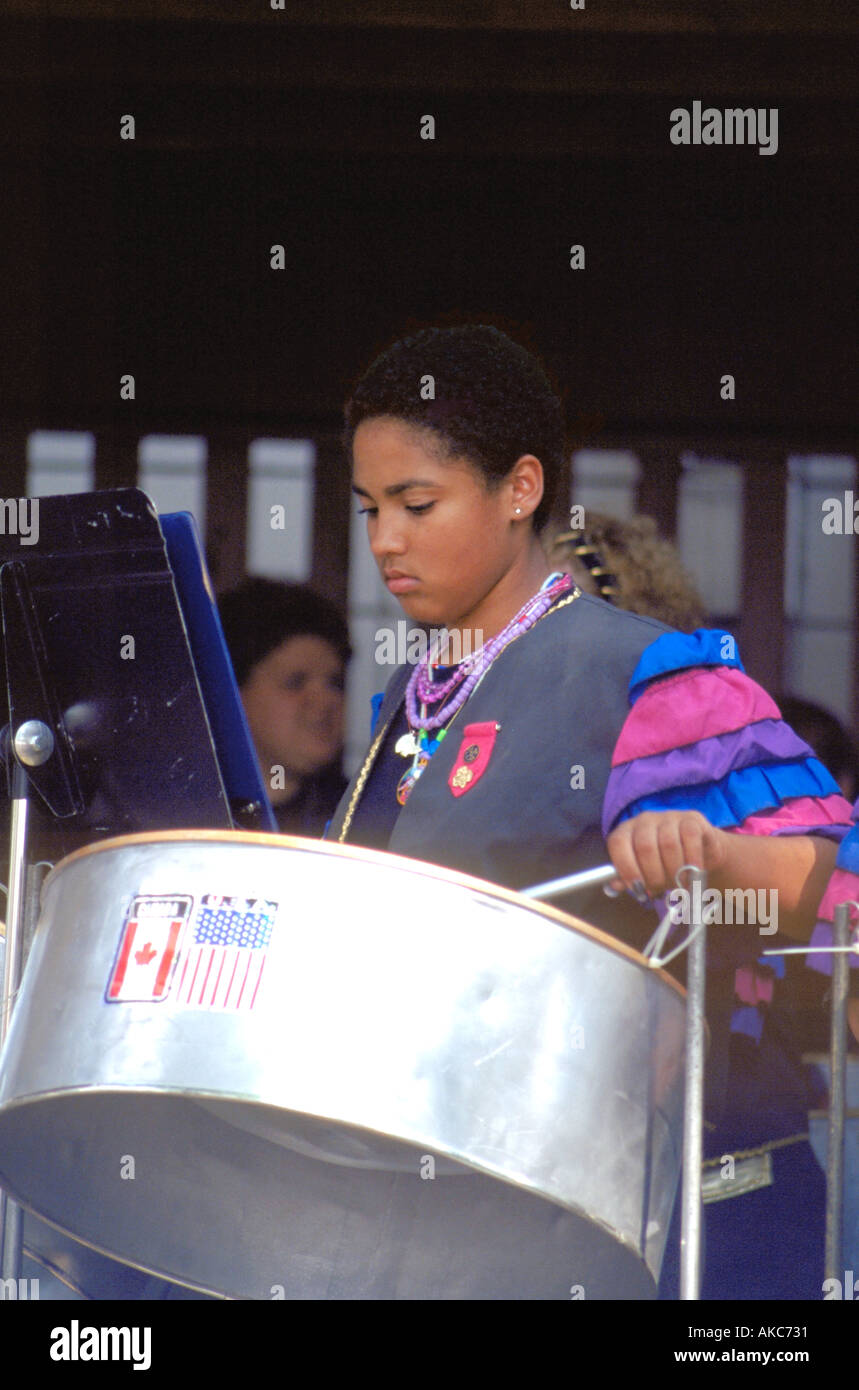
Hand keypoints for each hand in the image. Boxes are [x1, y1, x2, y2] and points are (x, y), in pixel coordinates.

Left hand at [605, 810, 728, 899]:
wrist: (700, 853)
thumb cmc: (665, 865)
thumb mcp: (645, 873)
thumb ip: (629, 879)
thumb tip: (615, 886)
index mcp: (626, 831)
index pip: (618, 843)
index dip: (626, 867)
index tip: (637, 888)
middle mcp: (645, 820)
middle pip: (645, 847)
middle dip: (653, 875)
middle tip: (661, 889)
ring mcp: (668, 817)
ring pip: (668, 844)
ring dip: (675, 871)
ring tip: (680, 884)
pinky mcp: (691, 818)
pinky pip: (690, 837)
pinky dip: (692, 859)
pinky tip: (694, 872)